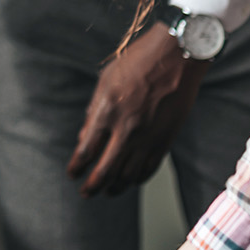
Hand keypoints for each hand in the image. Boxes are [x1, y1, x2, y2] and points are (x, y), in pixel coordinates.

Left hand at [67, 24, 208, 197]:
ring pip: (128, 175)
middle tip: (86, 193)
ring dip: (114, 187)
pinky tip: (130, 180)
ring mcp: (148, 137)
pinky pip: (149, 168)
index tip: (72, 174)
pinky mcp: (166, 139)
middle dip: (91, 186)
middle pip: (104, 171)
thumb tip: (85, 137)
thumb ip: (94, 112)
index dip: (76, 167)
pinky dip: (137, 179)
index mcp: (106, 112)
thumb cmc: (138, 62)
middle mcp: (126, 129)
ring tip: (107, 191)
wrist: (177, 56)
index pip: (86, 151)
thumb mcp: (106, 81)